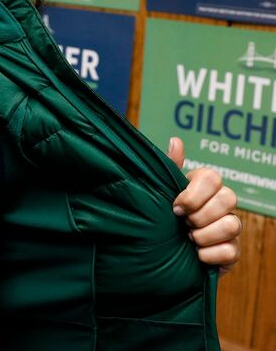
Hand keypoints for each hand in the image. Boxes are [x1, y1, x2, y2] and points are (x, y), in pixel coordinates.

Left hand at [166, 137, 240, 272]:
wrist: (160, 254)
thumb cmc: (162, 218)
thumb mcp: (161, 192)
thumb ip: (170, 167)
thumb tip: (175, 140)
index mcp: (204, 187)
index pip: (212, 177)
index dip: (194, 194)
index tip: (175, 207)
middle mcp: (221, 205)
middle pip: (229, 198)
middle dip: (200, 214)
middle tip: (183, 223)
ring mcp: (229, 228)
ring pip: (233, 224)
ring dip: (204, 235)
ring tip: (189, 238)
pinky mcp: (231, 252)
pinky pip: (230, 251)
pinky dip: (209, 255)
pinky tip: (196, 254)